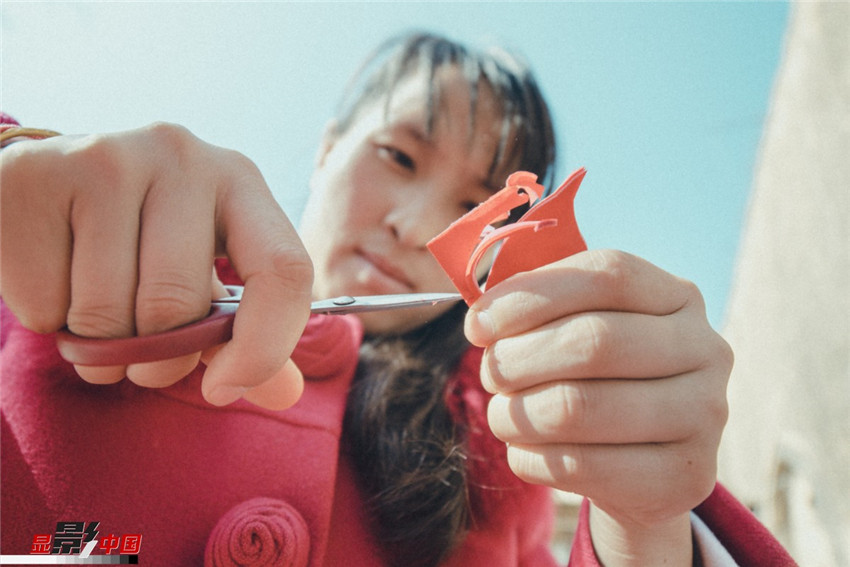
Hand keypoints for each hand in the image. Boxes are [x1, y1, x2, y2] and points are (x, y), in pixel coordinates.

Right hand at [0, 123, 312, 409]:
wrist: (50, 189)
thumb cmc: (141, 245)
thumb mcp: (203, 278)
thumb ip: (244, 335)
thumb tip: (285, 394)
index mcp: (239, 181)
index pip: (284, 269)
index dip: (262, 346)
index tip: (221, 388)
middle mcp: (181, 156)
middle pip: (178, 305)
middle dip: (156, 360)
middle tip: (139, 359)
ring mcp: (107, 158)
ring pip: (105, 313)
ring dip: (97, 349)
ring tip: (93, 320)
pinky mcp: (36, 177)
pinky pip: (43, 302)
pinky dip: (46, 319)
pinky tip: (53, 281)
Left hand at [464, 249, 732, 564]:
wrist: (644, 461)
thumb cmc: (598, 378)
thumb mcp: (580, 326)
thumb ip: (537, 304)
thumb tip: (481, 314)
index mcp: (678, 296)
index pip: (607, 274)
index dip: (531, 294)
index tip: (478, 323)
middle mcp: (705, 350)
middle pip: (593, 340)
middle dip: (518, 358)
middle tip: (490, 372)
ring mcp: (703, 416)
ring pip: (578, 408)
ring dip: (515, 412)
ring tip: (501, 414)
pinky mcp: (683, 478)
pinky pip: (580, 467)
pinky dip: (529, 456)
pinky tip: (524, 448)